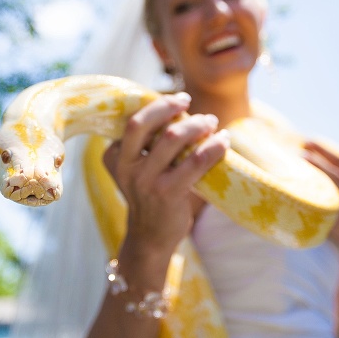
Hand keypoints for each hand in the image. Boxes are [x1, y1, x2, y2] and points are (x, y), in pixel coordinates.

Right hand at [103, 92, 229, 256]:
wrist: (151, 237)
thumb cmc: (150, 195)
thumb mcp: (138, 169)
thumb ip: (148, 145)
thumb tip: (182, 111)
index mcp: (115, 157)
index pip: (133, 122)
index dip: (156, 106)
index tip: (178, 100)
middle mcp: (126, 167)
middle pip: (143, 124)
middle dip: (168, 107)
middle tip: (188, 101)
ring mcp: (146, 181)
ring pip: (172, 137)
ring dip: (196, 124)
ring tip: (211, 122)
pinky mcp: (168, 193)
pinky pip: (196, 161)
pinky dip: (214, 147)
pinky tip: (223, 141)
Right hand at [303, 141, 338, 253]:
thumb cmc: (337, 230)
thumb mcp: (325, 218)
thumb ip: (315, 203)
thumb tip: (294, 187)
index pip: (332, 173)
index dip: (317, 163)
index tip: (302, 155)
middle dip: (322, 151)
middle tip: (307, 143)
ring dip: (336, 154)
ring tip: (321, 147)